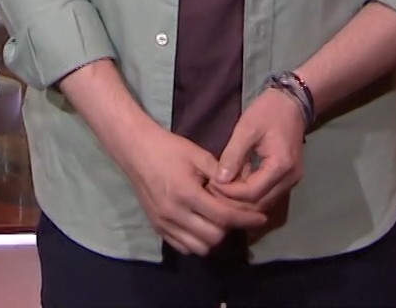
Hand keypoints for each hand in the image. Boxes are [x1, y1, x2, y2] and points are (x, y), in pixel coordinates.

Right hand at [117, 125, 266, 254]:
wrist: (135, 150)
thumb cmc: (168, 148)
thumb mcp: (198, 155)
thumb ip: (221, 174)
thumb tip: (242, 190)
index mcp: (187, 193)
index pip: (223, 216)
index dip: (245, 219)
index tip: (260, 217)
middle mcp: (174, 213)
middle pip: (213, 236)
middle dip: (229, 228)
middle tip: (234, 214)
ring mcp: (164, 223)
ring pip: (199, 247)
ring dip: (213, 237)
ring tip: (216, 221)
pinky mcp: (156, 227)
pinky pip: (183, 247)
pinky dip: (196, 242)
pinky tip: (200, 226)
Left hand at [212, 88, 305, 217]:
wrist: (292, 103)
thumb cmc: (268, 112)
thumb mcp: (246, 129)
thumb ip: (233, 155)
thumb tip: (219, 179)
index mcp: (281, 166)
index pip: (252, 192)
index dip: (230, 193)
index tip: (211, 185)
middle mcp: (290, 179)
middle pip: (259, 204)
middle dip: (234, 202)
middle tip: (212, 192)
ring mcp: (291, 181)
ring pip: (263, 202)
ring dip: (242, 201)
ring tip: (220, 191)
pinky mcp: (287, 179)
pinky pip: (267, 194)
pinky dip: (250, 194)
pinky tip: (234, 186)